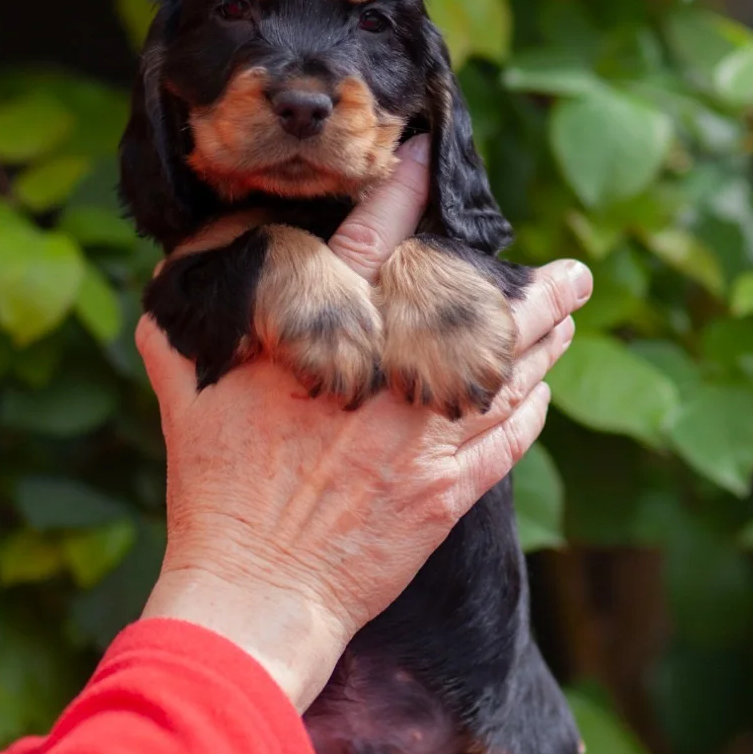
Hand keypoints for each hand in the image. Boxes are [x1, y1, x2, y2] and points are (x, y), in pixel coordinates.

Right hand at [138, 136, 591, 711]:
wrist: (256, 592)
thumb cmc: (214, 494)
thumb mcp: (180, 393)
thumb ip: (180, 326)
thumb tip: (178, 274)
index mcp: (331, 341)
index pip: (374, 242)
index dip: (404, 193)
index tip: (431, 161)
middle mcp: (391, 381)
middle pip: (481, 314)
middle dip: (536, 290)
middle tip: (575, 272)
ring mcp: (427, 439)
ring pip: (509, 375)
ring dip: (546, 342)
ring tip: (571, 316)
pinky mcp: (448, 494)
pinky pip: (508, 441)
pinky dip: (531, 412)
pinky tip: (541, 395)